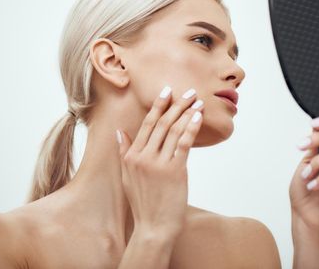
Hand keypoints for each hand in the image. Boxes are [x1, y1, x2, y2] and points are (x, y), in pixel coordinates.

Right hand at [116, 86, 203, 239]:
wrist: (153, 227)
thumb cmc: (142, 203)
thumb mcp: (127, 177)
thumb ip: (124, 152)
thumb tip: (119, 132)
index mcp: (131, 156)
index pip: (146, 124)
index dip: (158, 106)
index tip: (167, 92)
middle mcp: (143, 157)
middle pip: (162, 123)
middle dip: (176, 104)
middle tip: (188, 92)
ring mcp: (158, 163)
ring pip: (174, 130)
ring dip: (187, 113)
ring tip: (197, 101)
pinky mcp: (175, 171)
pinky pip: (184, 144)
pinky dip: (192, 128)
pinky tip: (198, 117)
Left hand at [289, 115, 318, 230]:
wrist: (307, 214)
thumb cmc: (306, 190)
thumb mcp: (306, 163)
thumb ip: (315, 148)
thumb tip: (317, 132)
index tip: (313, 124)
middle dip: (318, 139)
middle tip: (301, 146)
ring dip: (318, 163)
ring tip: (307, 175)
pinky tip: (313, 185)